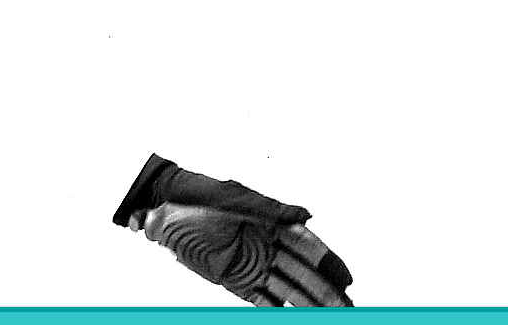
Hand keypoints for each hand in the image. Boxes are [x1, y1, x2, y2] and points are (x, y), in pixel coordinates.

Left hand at [116, 154, 353, 306]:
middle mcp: (268, 246)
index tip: (347, 280)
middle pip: (303, 273)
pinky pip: (262, 299)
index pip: (308, 247)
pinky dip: (277, 308)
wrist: (161, 206)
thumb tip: (307, 215)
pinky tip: (292, 315)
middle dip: (326, 290)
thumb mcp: (235, 197)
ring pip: (287, 289)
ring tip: (330, 315)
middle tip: (346, 308)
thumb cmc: (198, 194)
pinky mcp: (236, 281)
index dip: (329, 263)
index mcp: (272, 223)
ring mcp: (253, 265)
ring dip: (307, 304)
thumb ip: (272, 209)